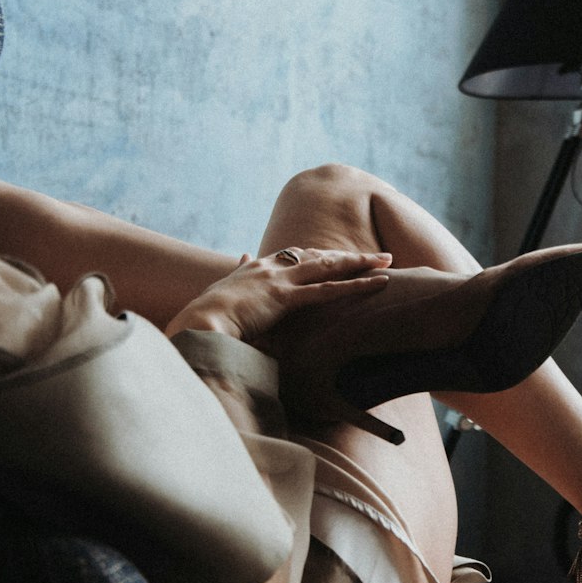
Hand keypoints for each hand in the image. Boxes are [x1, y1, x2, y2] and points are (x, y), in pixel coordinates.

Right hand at [165, 247, 392, 341]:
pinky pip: (329, 290)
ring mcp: (278, 280)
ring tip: (387, 262)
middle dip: (348, 256)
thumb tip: (242, 259)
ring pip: (329, 267)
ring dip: (360, 263)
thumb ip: (236, 279)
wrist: (193, 326)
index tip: (338, 258)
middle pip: (318, 256)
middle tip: (376, 256)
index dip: (321, 257)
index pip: (295, 257)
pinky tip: (380, 283)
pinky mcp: (285, 298)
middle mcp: (269, 267)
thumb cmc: (203, 321)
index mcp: (254, 268)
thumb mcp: (221, 296)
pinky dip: (358, 286)